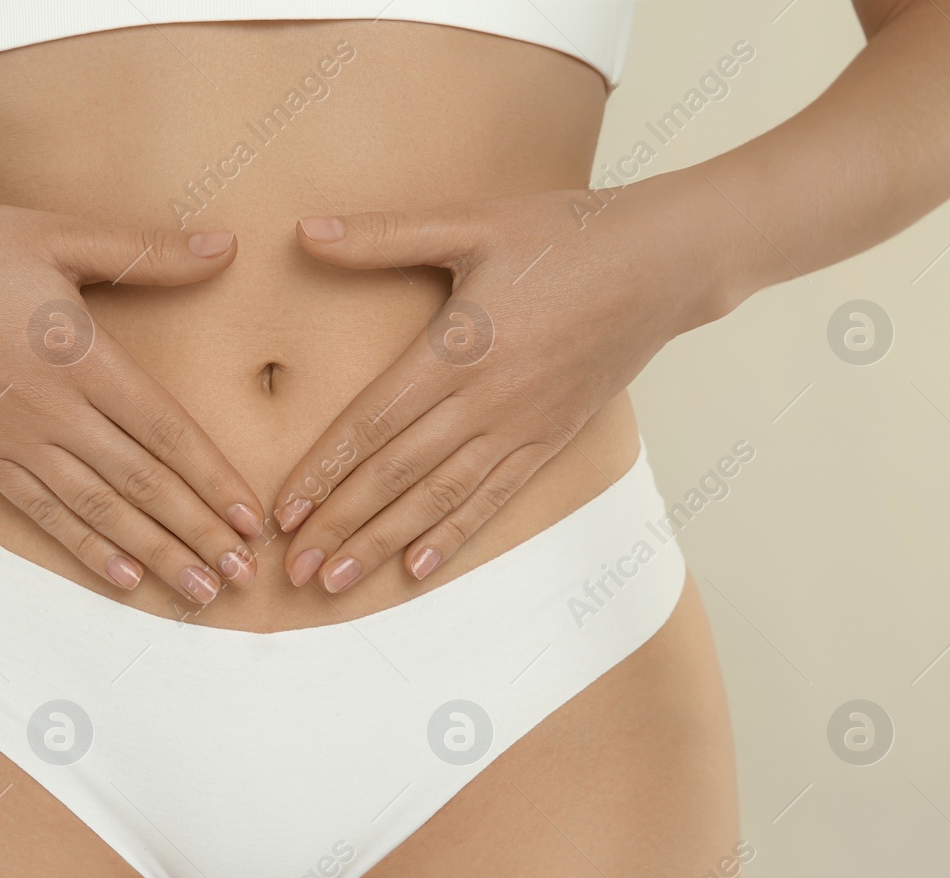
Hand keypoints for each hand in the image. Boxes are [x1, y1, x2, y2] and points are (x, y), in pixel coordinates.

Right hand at [0, 183, 266, 604]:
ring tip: (199, 591)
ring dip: (154, 555)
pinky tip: (122, 579)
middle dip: (198, 532)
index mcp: (80, 355)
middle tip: (243, 574)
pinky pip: (42, 514)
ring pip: (98, 511)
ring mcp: (12, 440)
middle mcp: (53, 410)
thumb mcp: (58, 235)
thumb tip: (224, 247)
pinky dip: (85, 549)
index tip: (253, 517)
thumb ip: (145, 252)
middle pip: (141, 483)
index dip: (214, 479)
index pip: (165, 431)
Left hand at [270, 176, 728, 591]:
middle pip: (397, 475)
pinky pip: (494, 498)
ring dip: (384, 544)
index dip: (326, 470)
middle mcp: (487, 400)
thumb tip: (305, 231)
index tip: (284, 510)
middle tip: (295, 570)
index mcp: (458, 348)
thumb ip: (386, 236)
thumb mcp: (473, 222)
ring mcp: (522, 427)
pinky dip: (454, 536)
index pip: (375, 423)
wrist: (665, 264)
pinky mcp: (550, 440)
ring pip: (440, 499)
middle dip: (341, 525)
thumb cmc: (566, 234)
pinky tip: (418, 569)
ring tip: (338, 583)